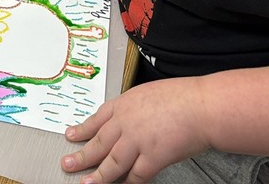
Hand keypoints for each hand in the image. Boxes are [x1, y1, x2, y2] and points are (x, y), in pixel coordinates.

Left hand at [61, 78, 209, 182]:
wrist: (201, 106)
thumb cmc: (182, 97)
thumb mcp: (148, 93)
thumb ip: (134, 108)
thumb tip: (127, 120)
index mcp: (124, 105)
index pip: (97, 119)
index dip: (82, 129)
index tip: (71, 136)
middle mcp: (126, 123)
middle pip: (98, 143)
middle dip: (81, 156)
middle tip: (67, 164)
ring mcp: (137, 141)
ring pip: (111, 163)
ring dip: (98, 176)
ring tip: (86, 183)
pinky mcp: (152, 158)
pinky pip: (136, 176)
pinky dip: (129, 183)